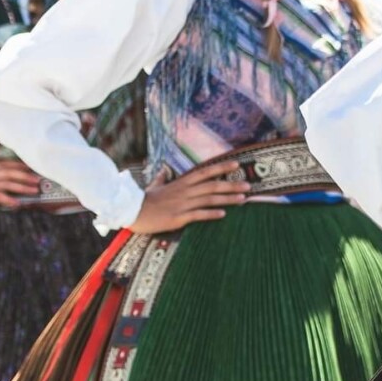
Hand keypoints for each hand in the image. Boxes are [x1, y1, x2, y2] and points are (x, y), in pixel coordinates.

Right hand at [0, 160, 42, 216]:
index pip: (6, 165)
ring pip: (8, 184)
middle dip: (26, 176)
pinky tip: (18, 204)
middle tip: (39, 180)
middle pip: (10, 173)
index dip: (20, 167)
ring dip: (23, 187)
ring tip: (34, 191)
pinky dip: (9, 199)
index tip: (32, 169)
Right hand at [130, 167, 250, 233]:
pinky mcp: (179, 217)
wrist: (132, 211)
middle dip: (232, 185)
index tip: (237, 163)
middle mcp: (185, 191)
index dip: (222, 167)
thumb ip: (162, 178)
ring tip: (243, 199)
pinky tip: (223, 214)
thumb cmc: (144, 199)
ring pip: (209, 199)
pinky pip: (198, 214)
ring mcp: (183, 204)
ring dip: (228, 199)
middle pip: (213, 185)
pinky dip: (211, 214)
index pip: (206, 171)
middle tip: (249, 185)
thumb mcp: (155, 186)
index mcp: (182, 182)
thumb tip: (163, 171)